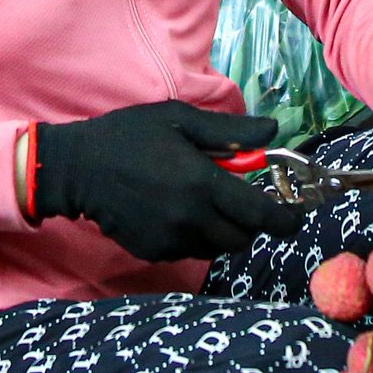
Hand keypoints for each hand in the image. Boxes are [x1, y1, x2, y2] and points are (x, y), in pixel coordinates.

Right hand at [32, 101, 305, 260]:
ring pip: (217, 248)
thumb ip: (231, 131)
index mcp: (202, 184)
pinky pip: (189, 251)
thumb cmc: (130, 136)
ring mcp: (170, 240)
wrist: (78, 169)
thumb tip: (274, 134)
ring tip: (203, 202)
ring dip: (222, 230)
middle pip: (242, 238)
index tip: (295, 216)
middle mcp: (190, 218)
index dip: (285, 220)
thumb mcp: (181, 120)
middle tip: (240, 200)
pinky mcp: (153, 252)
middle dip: (250, 223)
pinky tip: (176, 211)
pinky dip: (194, 236)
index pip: (261, 215)